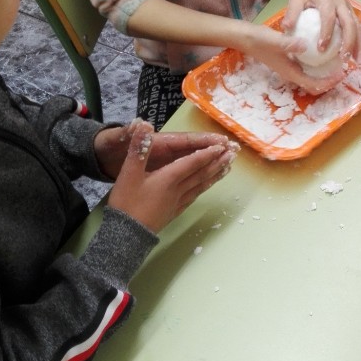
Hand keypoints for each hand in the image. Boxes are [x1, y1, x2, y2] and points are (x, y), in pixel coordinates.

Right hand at [106, 120, 237, 232]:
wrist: (127, 235)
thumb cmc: (127, 203)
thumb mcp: (128, 174)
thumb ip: (139, 150)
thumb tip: (144, 125)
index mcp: (168, 178)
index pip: (192, 162)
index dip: (207, 153)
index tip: (222, 145)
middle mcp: (178, 189)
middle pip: (201, 174)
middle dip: (217, 162)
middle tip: (233, 154)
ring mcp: (177, 202)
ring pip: (201, 186)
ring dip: (215, 175)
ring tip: (228, 168)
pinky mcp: (174, 212)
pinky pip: (194, 197)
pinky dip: (203, 189)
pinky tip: (206, 188)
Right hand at [241, 21, 344, 94]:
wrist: (245, 38)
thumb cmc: (258, 40)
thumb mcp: (274, 40)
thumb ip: (289, 43)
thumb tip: (304, 45)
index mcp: (290, 72)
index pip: (313, 85)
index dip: (328, 83)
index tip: (341, 74)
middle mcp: (292, 73)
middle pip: (315, 84)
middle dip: (330, 81)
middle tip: (344, 69)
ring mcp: (291, 68)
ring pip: (312, 77)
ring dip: (325, 74)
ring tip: (338, 62)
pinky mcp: (290, 61)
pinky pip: (308, 67)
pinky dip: (318, 65)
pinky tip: (324, 51)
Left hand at [281, 0, 359, 62]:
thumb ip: (292, 12)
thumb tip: (286, 28)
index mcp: (327, 0)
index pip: (329, 18)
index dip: (326, 33)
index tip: (321, 49)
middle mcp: (341, 3)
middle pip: (350, 24)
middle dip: (349, 42)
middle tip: (344, 58)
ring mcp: (348, 7)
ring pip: (357, 26)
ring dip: (358, 43)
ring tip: (356, 60)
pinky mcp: (350, 10)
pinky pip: (357, 26)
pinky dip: (359, 40)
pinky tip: (356, 53)